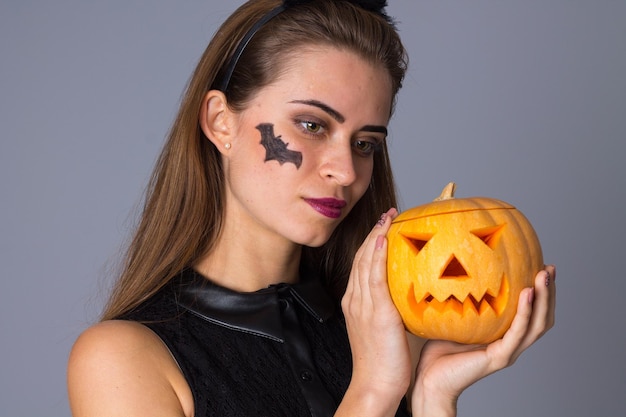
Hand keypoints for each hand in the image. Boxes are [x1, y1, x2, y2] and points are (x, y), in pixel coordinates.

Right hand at [341, 208, 411, 405]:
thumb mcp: (388, 328)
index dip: (372, 242)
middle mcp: (356, 299)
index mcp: (357, 302)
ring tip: (388, 218)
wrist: (375, 384)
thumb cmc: (384, 361)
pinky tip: (382, 239)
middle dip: (374, 232)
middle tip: (389, 215)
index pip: (363, 264)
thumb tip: (416, 295)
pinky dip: (375, 255)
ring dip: (376, 236)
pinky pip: (373, 277)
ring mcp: (363, 305)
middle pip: (362, 257)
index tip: (385, 227)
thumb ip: (396, 309)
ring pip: (366, 262)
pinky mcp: (375, 312)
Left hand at [410, 265, 556, 415]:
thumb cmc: (436, 347)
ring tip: (543, 275)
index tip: (541, 266)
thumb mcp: (452, 313)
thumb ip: (461, 294)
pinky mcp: (500, 357)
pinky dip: (525, 312)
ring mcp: (507, 351)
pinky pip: (518, 332)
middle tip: (549, 268)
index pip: (531, 312)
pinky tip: (527, 293)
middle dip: (549, 292)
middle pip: (542, 317)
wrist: (429, 378)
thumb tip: (454, 262)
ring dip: (544, 298)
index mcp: (503, 334)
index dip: (539, 292)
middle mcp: (510, 343)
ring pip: (537, 324)